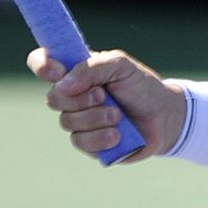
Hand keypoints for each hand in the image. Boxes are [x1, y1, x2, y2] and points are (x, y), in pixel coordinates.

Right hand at [26, 47, 184, 162]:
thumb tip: (62, 84)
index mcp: (77, 72)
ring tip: (118, 116)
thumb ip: (92, 67)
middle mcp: (73, 96)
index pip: (43, 64)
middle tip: (104, 95)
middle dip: (79, 98)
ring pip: (67, 122)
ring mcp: (79, 121)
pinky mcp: (89, 144)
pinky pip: (80, 142)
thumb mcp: (121, 66)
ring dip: (94, 118)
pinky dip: (99, 137)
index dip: (42, 65)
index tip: (56, 71)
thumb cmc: (142, 87)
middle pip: (53, 98)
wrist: (165, 117)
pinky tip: (117, 134)